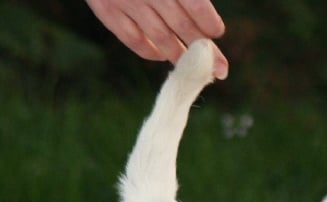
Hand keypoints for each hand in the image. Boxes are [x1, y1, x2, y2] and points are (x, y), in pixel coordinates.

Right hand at [86, 0, 228, 77]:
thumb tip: (205, 18)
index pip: (196, 4)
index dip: (209, 22)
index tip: (215, 32)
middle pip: (182, 26)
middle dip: (203, 50)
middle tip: (219, 69)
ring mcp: (126, 2)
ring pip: (161, 38)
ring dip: (180, 55)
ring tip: (192, 66)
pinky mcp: (107, 11)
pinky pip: (134, 40)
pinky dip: (151, 52)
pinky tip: (162, 55)